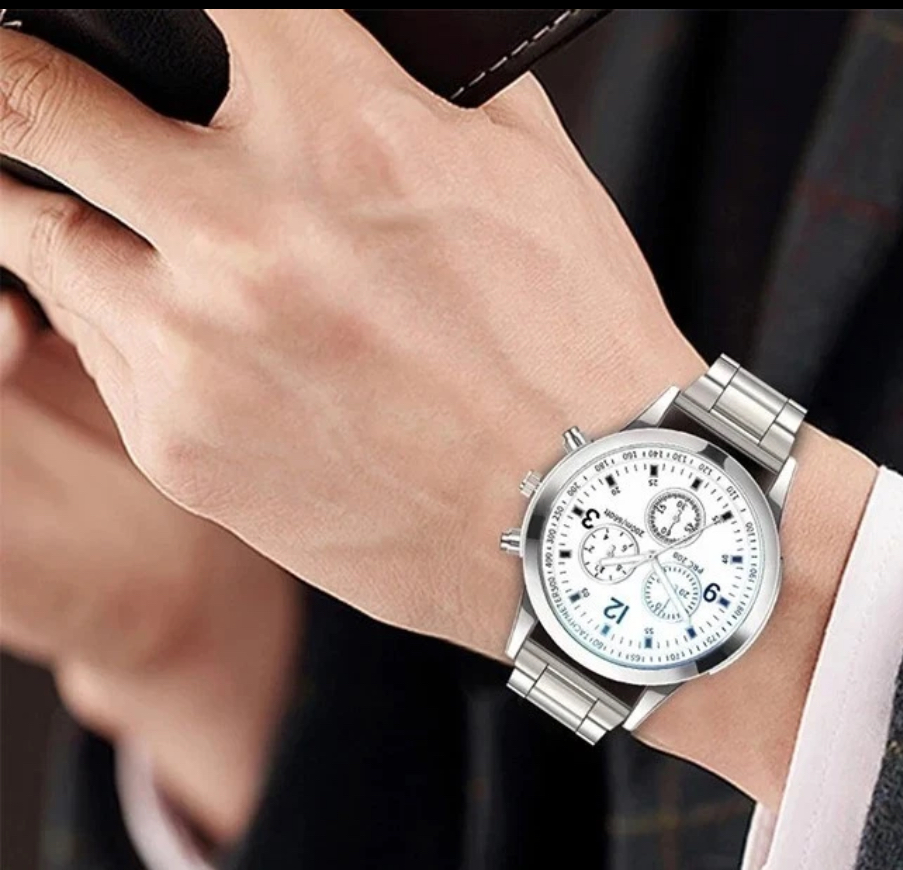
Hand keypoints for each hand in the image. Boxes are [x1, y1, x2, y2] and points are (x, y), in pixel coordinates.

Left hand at [0, 13, 875, 809]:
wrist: (583, 522)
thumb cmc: (573, 350)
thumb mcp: (526, 171)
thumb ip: (410, 81)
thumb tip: (345, 33)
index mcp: (341, 131)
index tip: (124, 14)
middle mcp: (245, 233)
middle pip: (30, 95)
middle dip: (21, 75)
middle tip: (30, 85)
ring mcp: (197, 350)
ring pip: (33, 231)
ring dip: (59, 208)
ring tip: (116, 221)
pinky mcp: (180, 448)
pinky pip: (95, 349)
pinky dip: (116, 319)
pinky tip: (185, 329)